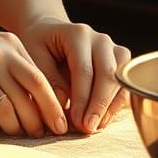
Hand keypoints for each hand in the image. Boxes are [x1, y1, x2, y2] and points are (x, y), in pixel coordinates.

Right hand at [0, 13, 69, 137]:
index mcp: (9, 44)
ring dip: (13, 126)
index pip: (39, 79)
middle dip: (36, 122)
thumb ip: (16, 66)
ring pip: (5, 107)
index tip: (60, 126)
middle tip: (38, 135)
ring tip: (14, 132)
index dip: (52, 106)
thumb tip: (43, 104)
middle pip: (26, 96)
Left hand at [15, 16, 130, 133]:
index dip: (82, 98)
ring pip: (121, 80)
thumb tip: (63, 104)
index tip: (76, 121)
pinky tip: (102, 119)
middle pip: (108, 74)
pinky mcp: (119, 62)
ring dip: (110, 106)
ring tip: (95, 127)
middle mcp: (100, 39)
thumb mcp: (33, 54)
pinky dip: (115, 104)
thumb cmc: (38, 42)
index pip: (84, 69)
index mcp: (77, 34)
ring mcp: (112, 49)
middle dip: (99, 105)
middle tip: (88, 128)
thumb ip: (47, 77)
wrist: (49, 30)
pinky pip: (124, 84)